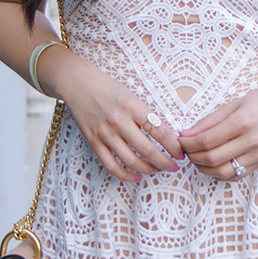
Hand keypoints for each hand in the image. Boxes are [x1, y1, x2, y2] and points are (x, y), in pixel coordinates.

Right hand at [50, 54, 183, 182]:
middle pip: (147, 150)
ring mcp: (104, 132)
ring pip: (131, 161)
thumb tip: (167, 137)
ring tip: (157, 170)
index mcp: (132, 105)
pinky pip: (111, 165)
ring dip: (148, 170)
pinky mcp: (93, 141)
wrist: (76, 83)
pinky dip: (125, 175)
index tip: (181, 153)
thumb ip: (146, 114)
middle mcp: (118, 120)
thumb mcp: (131, 95)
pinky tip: (136, 176)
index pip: (159, 131)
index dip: (173, 146)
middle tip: (174, 166)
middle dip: (165, 162)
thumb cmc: (107, 87)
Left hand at [178, 84, 257, 180]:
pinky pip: (235, 175)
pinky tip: (212, 164)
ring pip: (222, 172)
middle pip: (212, 159)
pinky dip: (219, 173)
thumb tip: (186, 134)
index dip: (188, 143)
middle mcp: (251, 141)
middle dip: (192, 157)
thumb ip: (209, 120)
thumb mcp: (234, 103)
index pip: (207, 140)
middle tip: (185, 150)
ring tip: (196, 158)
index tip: (180, 140)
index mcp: (242, 122)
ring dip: (203, 168)